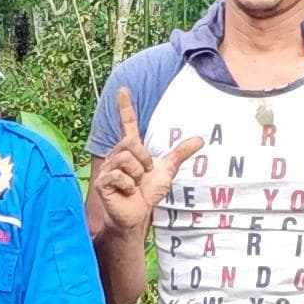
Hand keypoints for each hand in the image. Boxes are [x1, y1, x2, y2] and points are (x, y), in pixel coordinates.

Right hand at [88, 85, 203, 240]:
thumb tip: (200, 139)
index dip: (125, 107)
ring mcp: (108, 168)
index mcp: (131, 149)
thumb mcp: (167, 170)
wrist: (137, 214)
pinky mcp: (103, 182)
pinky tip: (128, 192)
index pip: (127, 124)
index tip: (124, 89)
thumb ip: (180, 154)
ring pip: (126, 160)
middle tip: (144, 174)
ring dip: (137, 175)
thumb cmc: (147, 192)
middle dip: (143, 160)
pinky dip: (129, 186)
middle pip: (131, 144)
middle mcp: (117, 155)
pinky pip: (119, 176)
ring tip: (135, 184)